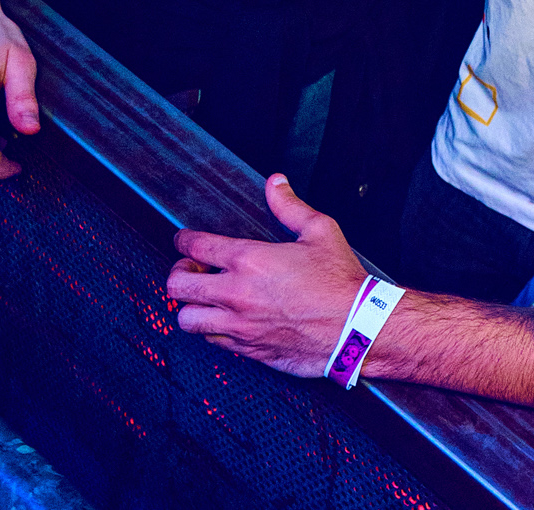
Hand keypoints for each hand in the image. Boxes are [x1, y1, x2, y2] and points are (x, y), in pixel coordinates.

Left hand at [168, 175, 368, 377]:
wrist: (356, 328)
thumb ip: (290, 206)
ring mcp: (239, 325)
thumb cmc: (340, 282)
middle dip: (178, 274)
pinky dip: (213, 330)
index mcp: (249, 260)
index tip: (184, 241)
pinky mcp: (248, 349)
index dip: (184, 241)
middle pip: (177, 286)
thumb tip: (276, 184)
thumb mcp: (320, 231)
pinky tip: (227, 320)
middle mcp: (236, 294)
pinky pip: (212, 342)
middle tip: (190, 270)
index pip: (195, 247)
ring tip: (203, 299)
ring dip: (191, 307)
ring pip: (186, 320)